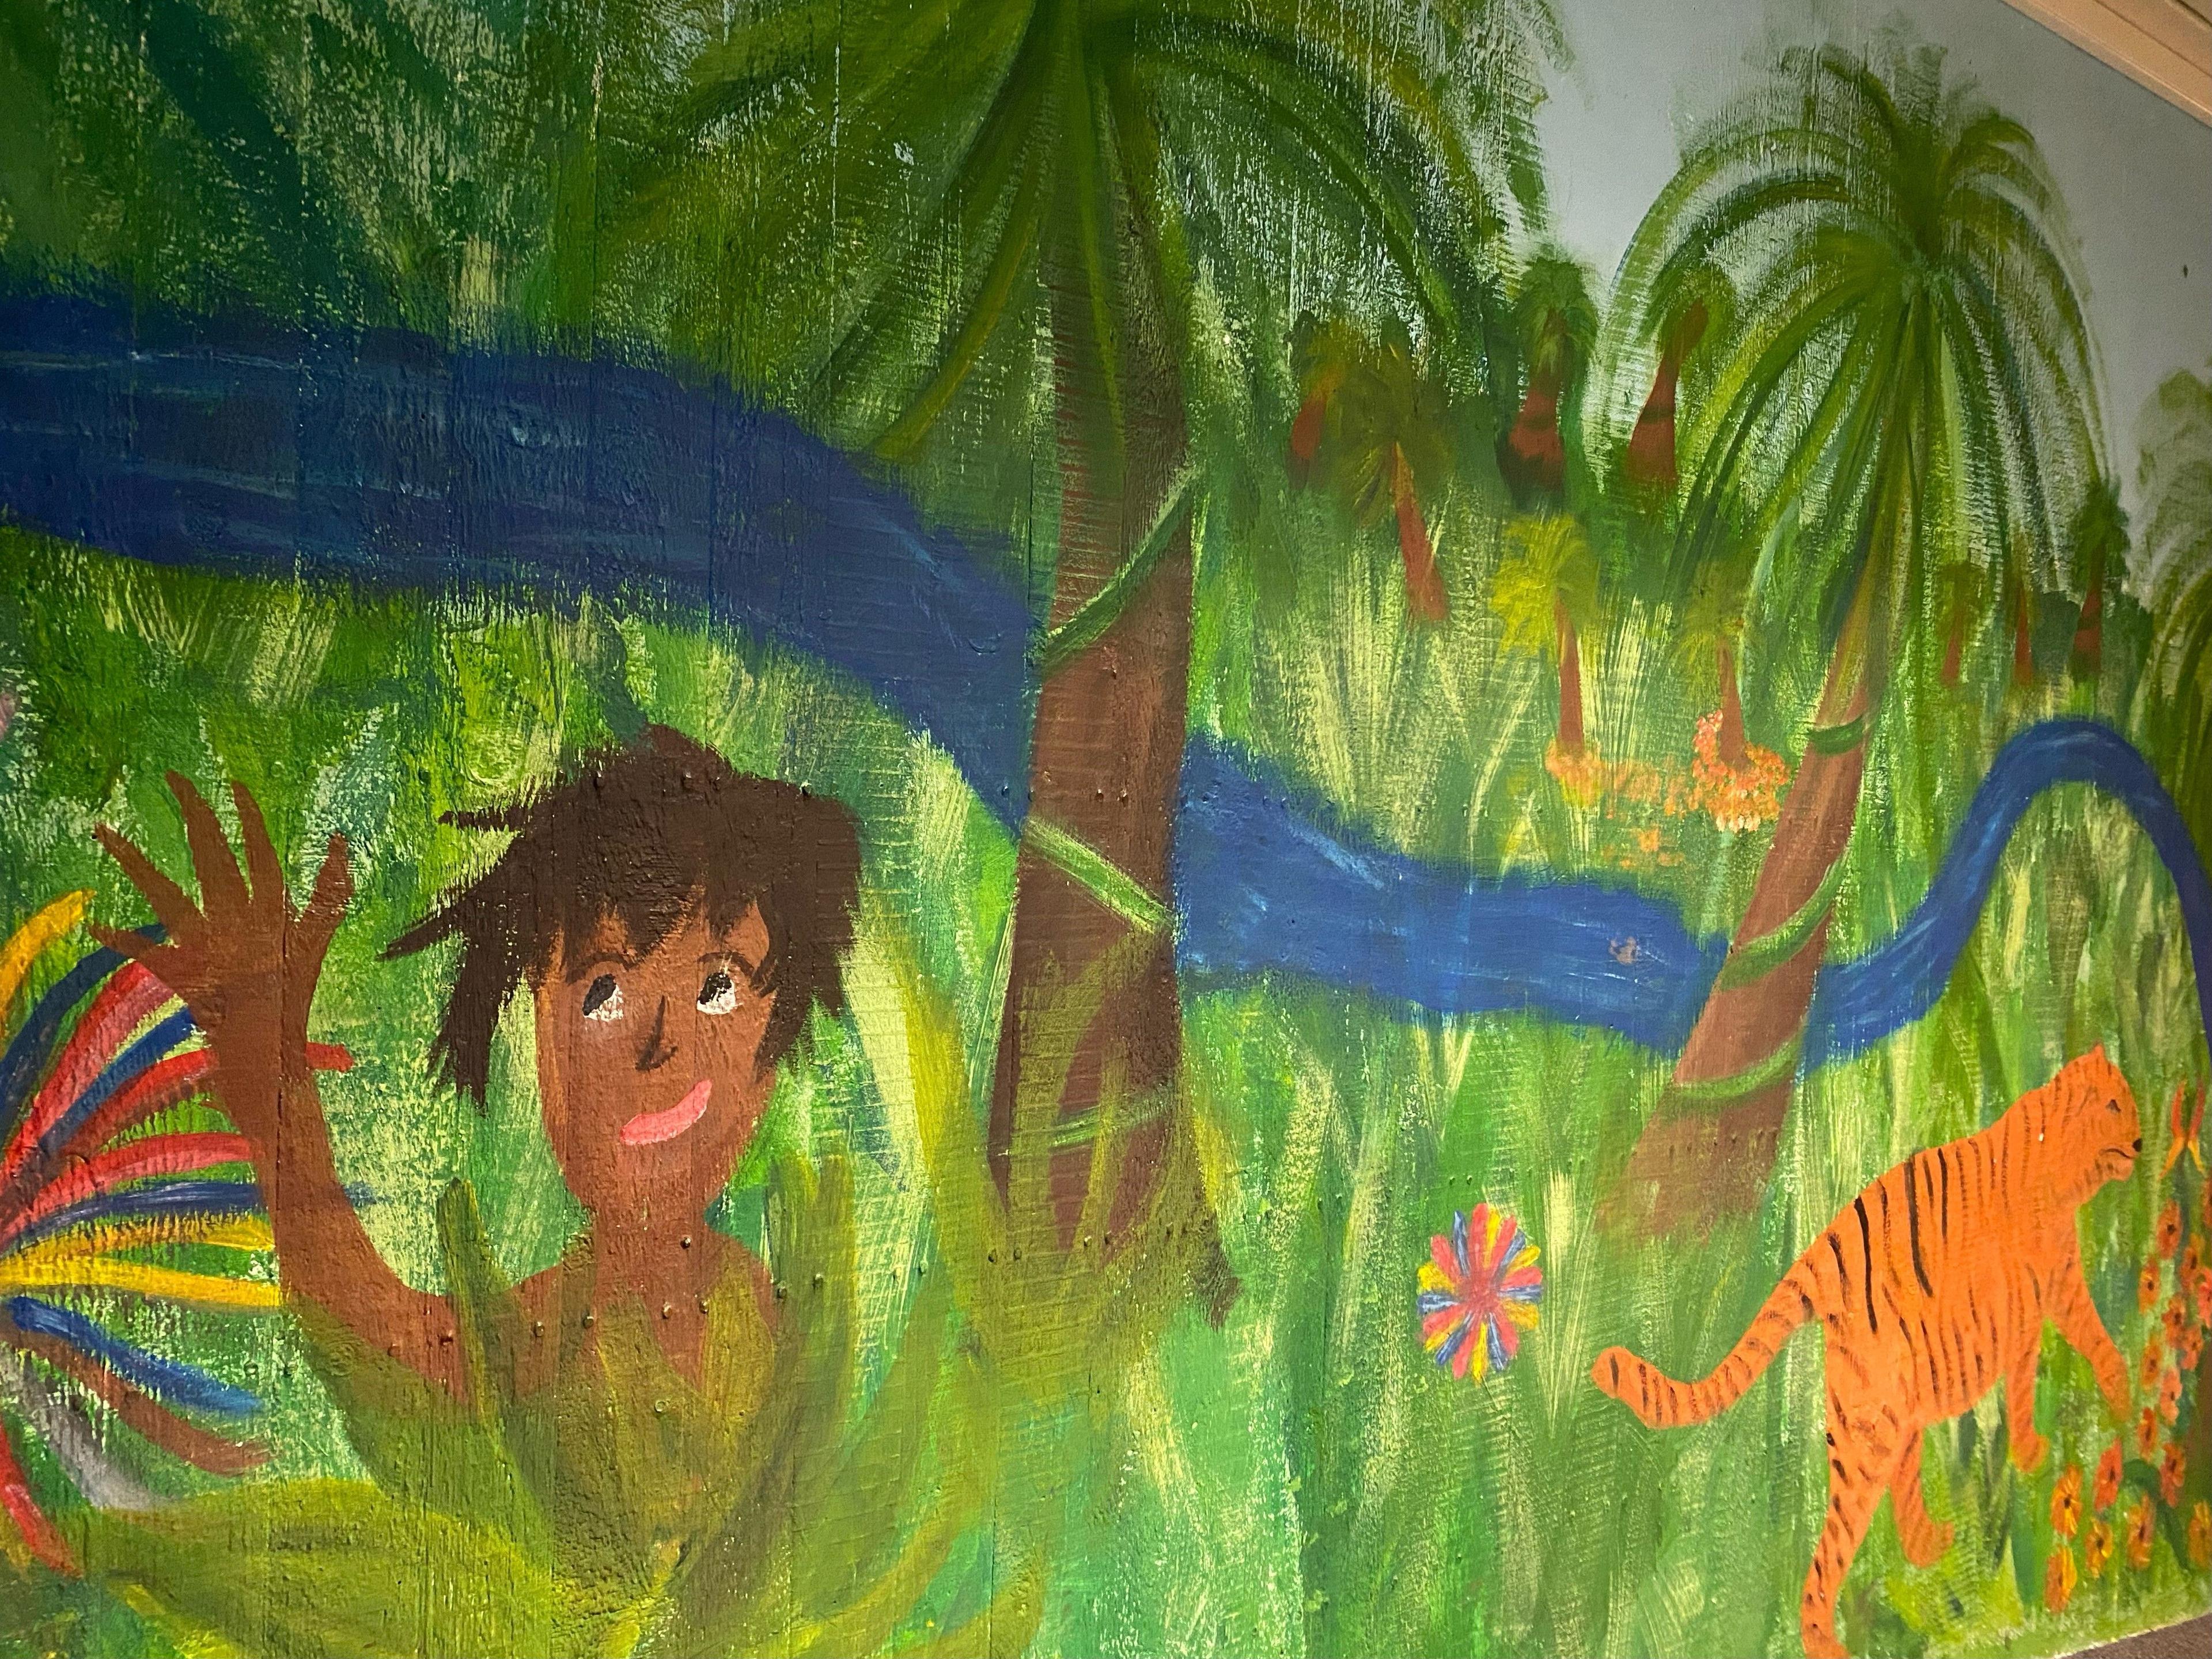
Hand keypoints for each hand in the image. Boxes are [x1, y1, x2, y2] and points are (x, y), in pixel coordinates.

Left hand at [93, 775, 350, 1133]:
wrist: (274, 1069)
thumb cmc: (295, 1007)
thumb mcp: (317, 947)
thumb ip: (329, 895)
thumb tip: (340, 841)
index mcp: (277, 917)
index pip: (262, 855)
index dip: (248, 818)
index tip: (233, 785)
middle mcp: (243, 927)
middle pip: (213, 857)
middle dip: (194, 814)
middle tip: (174, 779)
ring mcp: (212, 953)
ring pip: (167, 896)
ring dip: (133, 863)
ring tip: (103, 832)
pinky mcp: (185, 979)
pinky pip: (146, 955)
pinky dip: (123, 942)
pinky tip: (97, 926)